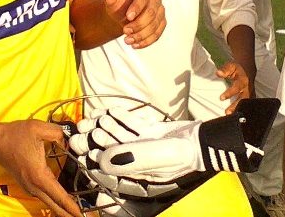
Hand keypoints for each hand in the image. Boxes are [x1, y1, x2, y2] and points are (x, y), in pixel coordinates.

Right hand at [0, 120, 81, 216]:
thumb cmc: (15, 136)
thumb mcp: (38, 128)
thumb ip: (58, 133)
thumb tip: (69, 141)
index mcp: (39, 176)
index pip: (60, 196)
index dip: (73, 207)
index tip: (83, 216)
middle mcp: (35, 186)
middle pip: (56, 207)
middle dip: (70, 214)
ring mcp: (30, 188)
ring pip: (50, 204)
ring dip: (64, 209)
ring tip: (78, 212)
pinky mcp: (29, 186)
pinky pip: (45, 198)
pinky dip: (57, 203)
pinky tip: (65, 203)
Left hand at [69, 103, 278, 197]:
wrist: (203, 139)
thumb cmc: (180, 153)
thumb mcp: (154, 156)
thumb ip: (128, 158)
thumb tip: (103, 160)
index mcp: (136, 173)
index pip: (110, 168)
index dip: (93, 158)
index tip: (81, 148)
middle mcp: (138, 160)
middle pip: (111, 150)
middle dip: (96, 139)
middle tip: (82, 129)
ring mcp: (144, 145)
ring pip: (119, 136)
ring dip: (107, 126)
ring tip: (96, 117)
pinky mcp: (150, 132)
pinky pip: (132, 125)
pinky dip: (121, 118)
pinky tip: (110, 110)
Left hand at [103, 0, 164, 48]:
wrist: (122, 14)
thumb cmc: (118, 4)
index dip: (136, 7)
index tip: (128, 17)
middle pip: (151, 13)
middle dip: (138, 24)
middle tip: (125, 31)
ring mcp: (160, 10)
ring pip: (154, 25)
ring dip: (141, 35)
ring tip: (127, 40)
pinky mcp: (161, 23)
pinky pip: (157, 34)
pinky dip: (146, 41)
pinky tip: (135, 45)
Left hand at [216, 61, 250, 113]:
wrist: (248, 69)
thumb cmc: (237, 68)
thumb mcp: (231, 66)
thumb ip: (224, 70)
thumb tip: (218, 73)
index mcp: (243, 80)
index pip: (236, 88)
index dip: (229, 93)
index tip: (221, 98)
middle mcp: (248, 88)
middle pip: (243, 99)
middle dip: (235, 106)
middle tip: (227, 112)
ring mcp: (250, 93)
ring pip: (246, 104)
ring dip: (238, 110)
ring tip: (230, 115)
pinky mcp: (250, 97)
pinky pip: (247, 105)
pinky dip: (242, 110)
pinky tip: (235, 115)